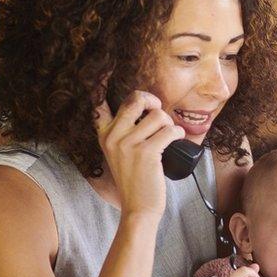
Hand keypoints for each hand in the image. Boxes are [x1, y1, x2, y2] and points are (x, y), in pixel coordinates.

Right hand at [94, 90, 184, 217]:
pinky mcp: (147, 153)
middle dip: (153, 102)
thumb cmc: (135, 180)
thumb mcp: (119, 154)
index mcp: (104, 135)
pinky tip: (177, 139)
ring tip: (168, 137)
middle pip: (136, 100)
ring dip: (169, 125)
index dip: (101, 82)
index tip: (106, 67)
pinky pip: (169, 130)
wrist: (138, 208)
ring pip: (158, 116)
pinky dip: (177, 133)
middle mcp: (113, 136)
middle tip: (158, 113)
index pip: (98, 103)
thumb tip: (146, 108)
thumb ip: (123, 132)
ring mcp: (128, 144)